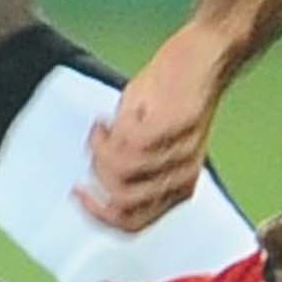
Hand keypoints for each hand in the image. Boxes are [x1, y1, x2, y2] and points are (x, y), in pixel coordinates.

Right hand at [75, 23, 226, 231]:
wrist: (204, 56)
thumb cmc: (173, 95)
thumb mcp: (152, 142)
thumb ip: (132, 167)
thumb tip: (99, 180)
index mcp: (177, 187)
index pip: (132, 225)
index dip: (97, 215)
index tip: (77, 192)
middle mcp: (182, 178)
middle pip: (122, 205)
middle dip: (94, 182)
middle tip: (91, 150)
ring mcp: (180, 155)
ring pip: (120, 174)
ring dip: (100, 150)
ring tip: (104, 126)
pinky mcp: (174, 127)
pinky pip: (127, 146)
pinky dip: (108, 133)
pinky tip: (110, 116)